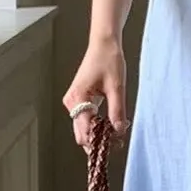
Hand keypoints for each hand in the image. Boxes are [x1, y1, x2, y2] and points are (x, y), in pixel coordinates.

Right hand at [64, 35, 127, 151]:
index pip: (85, 130)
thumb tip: (119, 132)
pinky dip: (95, 125)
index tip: (114, 146)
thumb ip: (117, 111)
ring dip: (96, 134)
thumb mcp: (117, 87)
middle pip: (80, 133)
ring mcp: (73, 101)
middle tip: (116, 144)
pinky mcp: (79, 100)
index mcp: (78, 98)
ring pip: (82, 128)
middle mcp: (71, 102)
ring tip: (115, 135)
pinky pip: (85, 119)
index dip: (99, 141)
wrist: (103, 44)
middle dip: (96, 141)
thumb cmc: (109, 60)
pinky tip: (109, 126)